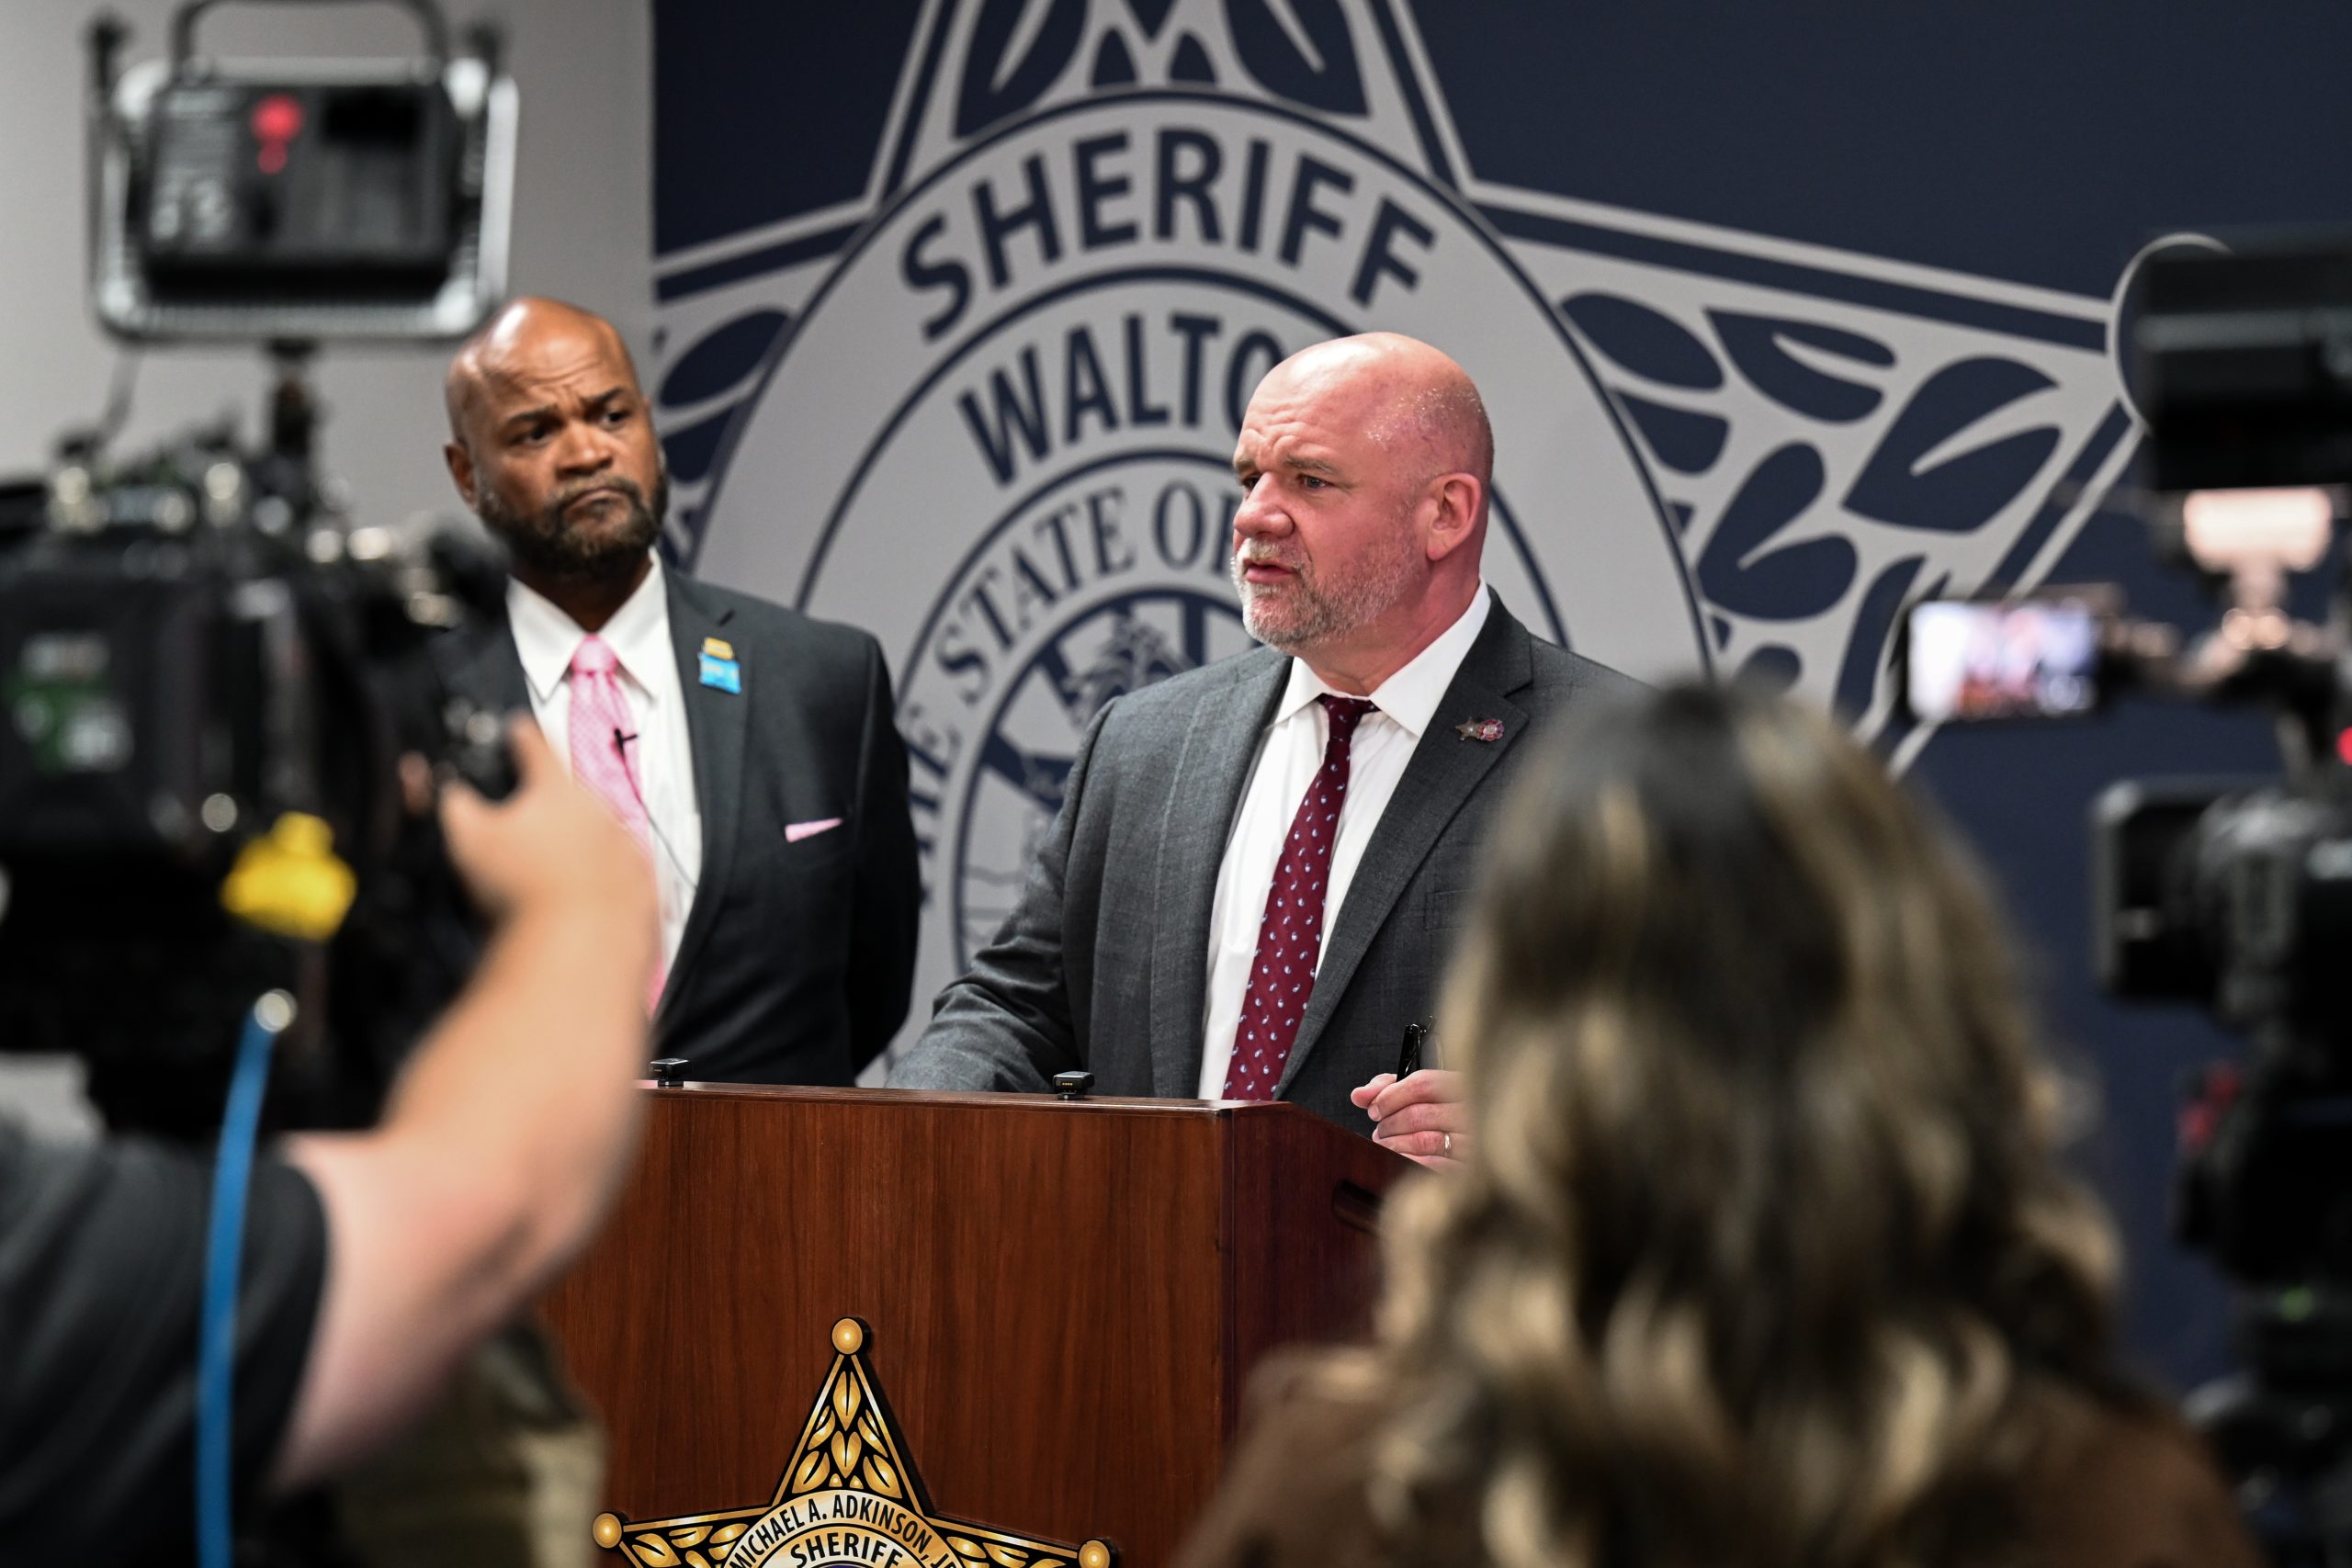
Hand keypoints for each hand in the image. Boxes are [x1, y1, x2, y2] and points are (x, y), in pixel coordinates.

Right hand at [437, 718, 655, 940]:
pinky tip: (580, 904)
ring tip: (548, 878)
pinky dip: (604, 885)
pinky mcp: (646, 890)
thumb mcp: (470, 839)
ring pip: (602, 837)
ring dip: (580, 847)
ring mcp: (630, 851)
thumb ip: (456, 804)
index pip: (537, 748)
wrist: (578, 949)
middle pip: (573, 796)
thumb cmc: (521, 890)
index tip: (519, 727)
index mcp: (558, 791)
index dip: (522, 735)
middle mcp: (603, 813)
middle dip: (551, 806)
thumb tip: (449, 789)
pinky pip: (623, 878)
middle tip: (525, 830)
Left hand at [1352, 1069, 1468, 1169]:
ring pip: (1424, 1140)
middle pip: (1419, 1114)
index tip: (1374, 1109)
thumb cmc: (1443, 1115)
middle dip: (1389, 1124)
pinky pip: (1433, 1166)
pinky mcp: (1469, 1169)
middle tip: (1380, 1132)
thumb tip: (1359, 1095)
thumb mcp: (1421, 1092)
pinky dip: (1409, 1162)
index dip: (1390, 1097)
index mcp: (1462, 1085)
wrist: (1484, 1143)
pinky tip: (1401, 1159)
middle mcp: (1472, 1111)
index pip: (1422, 1084)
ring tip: (1385, 1145)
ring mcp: (1474, 1141)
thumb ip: (1389, 1087)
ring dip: (1394, 1144)